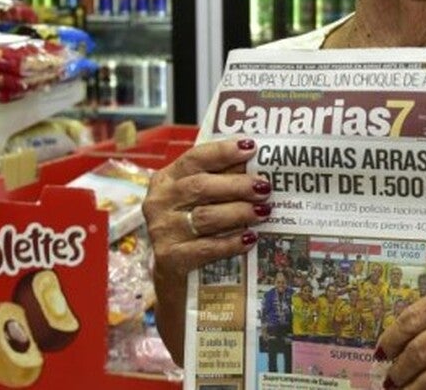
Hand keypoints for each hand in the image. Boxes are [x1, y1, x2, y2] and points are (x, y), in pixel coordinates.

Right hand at [142, 137, 270, 280]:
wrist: (176, 277)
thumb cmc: (193, 227)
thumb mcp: (199, 200)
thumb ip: (220, 180)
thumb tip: (256, 166)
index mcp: (166, 179)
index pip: (195, 158)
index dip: (223, 152)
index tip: (251, 148)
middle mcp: (160, 201)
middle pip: (201, 186)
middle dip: (237, 185)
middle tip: (264, 187)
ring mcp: (163, 230)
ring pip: (206, 216)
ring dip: (239, 212)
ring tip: (264, 211)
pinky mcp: (171, 257)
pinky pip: (207, 247)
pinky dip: (231, 242)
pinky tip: (250, 239)